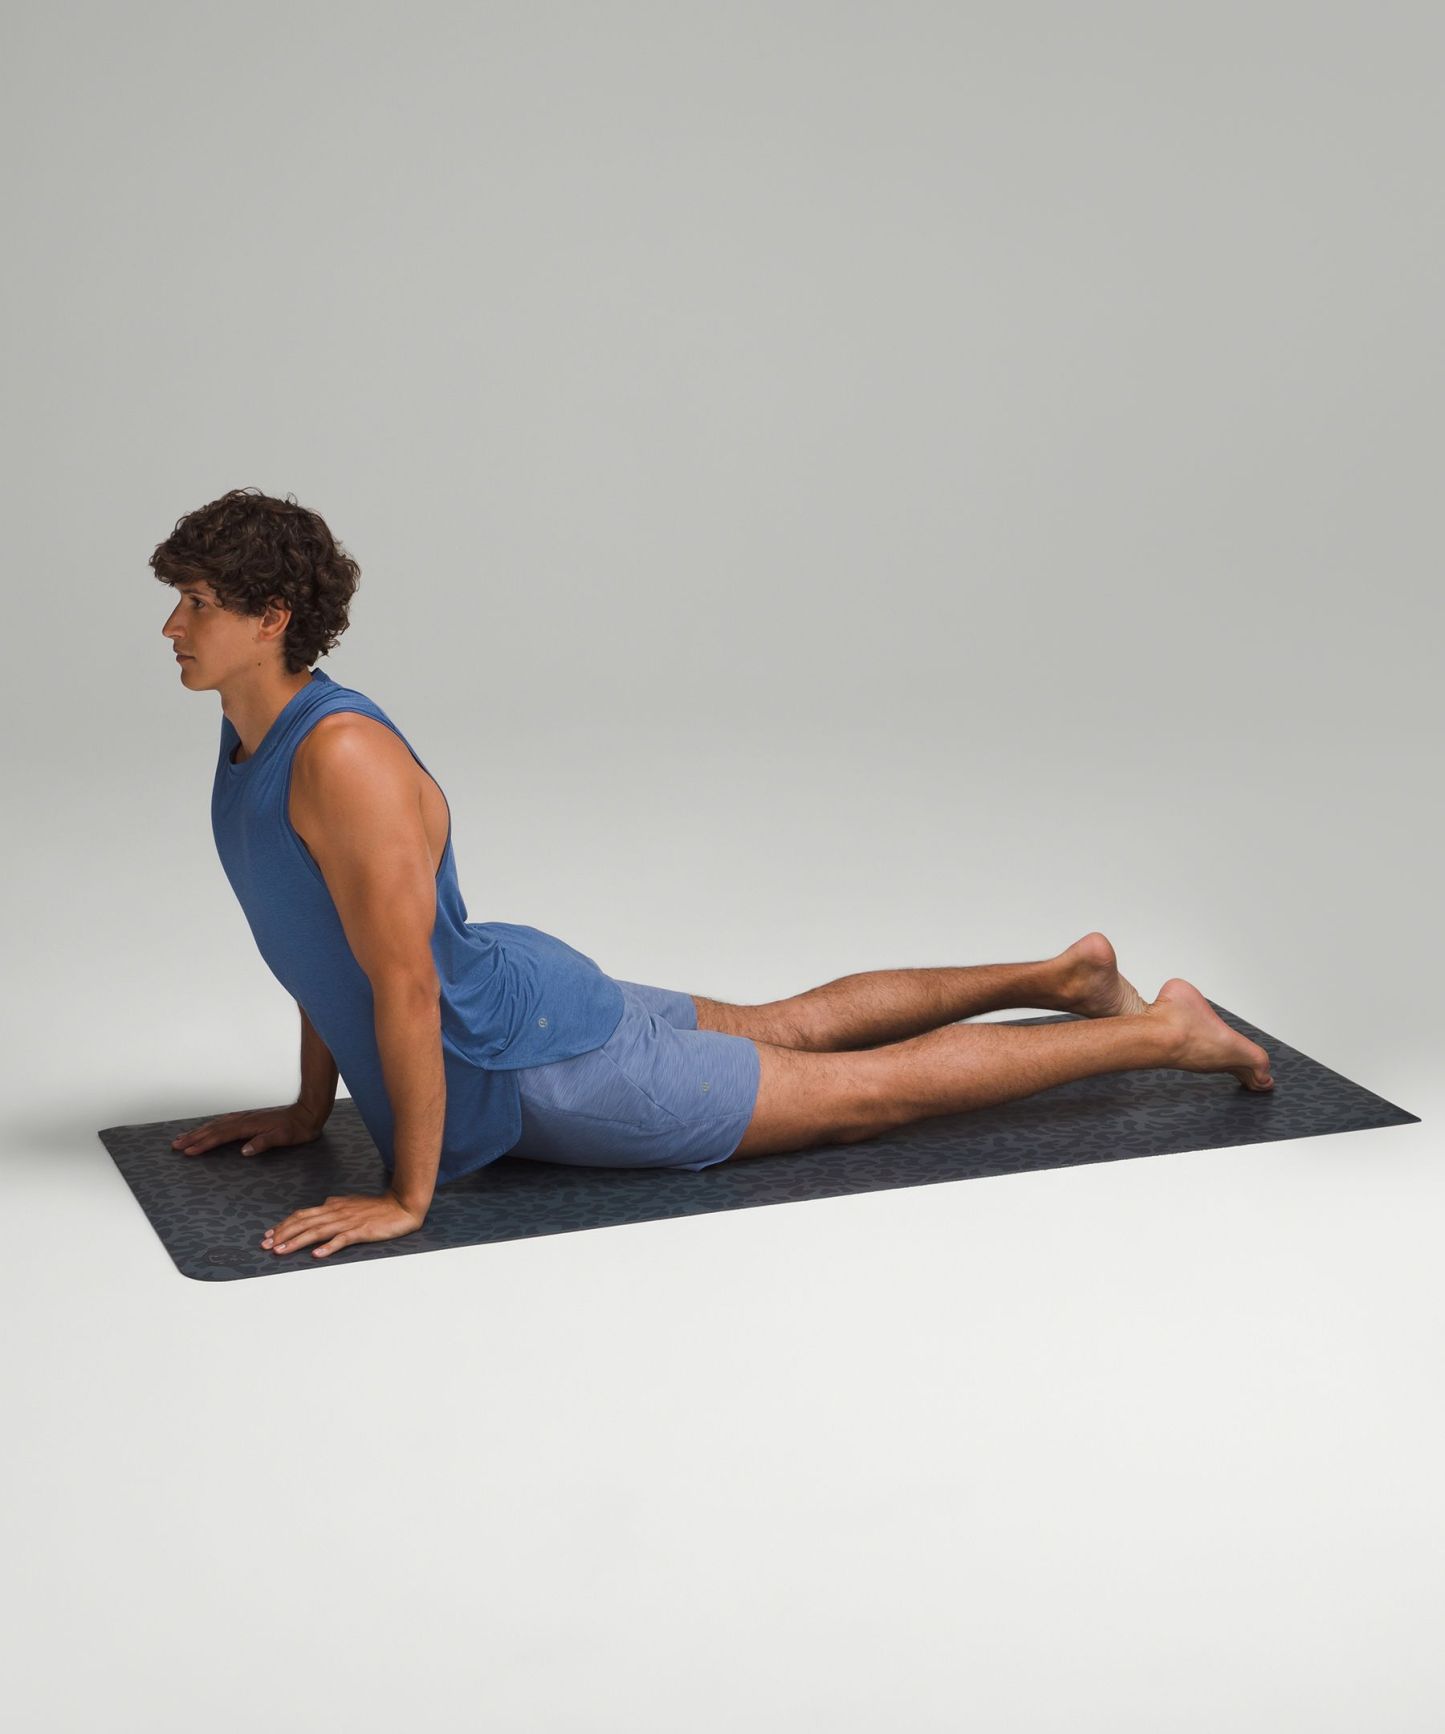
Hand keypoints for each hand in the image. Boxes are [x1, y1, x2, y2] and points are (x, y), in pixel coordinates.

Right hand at [172, 1102, 326, 1158]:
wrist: (308, 1113)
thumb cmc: (298, 1128)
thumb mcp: (284, 1137)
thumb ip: (264, 1143)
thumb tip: (244, 1151)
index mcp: (250, 1126)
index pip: (222, 1136)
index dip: (205, 1144)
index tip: (189, 1151)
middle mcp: (244, 1120)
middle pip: (214, 1129)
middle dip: (194, 1137)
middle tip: (175, 1145)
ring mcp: (246, 1118)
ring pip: (217, 1124)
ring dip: (199, 1131)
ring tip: (183, 1137)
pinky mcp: (249, 1118)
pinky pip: (224, 1122)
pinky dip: (211, 1126)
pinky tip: (206, 1129)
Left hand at [261, 1190, 424, 1258]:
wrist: (402, 1206)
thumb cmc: (378, 1206)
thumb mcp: (352, 1202)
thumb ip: (336, 1204)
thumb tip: (322, 1204)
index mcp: (333, 1206)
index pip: (302, 1215)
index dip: (284, 1225)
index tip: (269, 1235)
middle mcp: (336, 1212)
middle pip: (304, 1223)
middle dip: (282, 1234)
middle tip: (266, 1246)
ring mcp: (348, 1222)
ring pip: (317, 1231)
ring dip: (296, 1242)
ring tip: (280, 1251)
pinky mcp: (361, 1231)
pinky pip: (341, 1239)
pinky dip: (328, 1247)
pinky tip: (316, 1255)